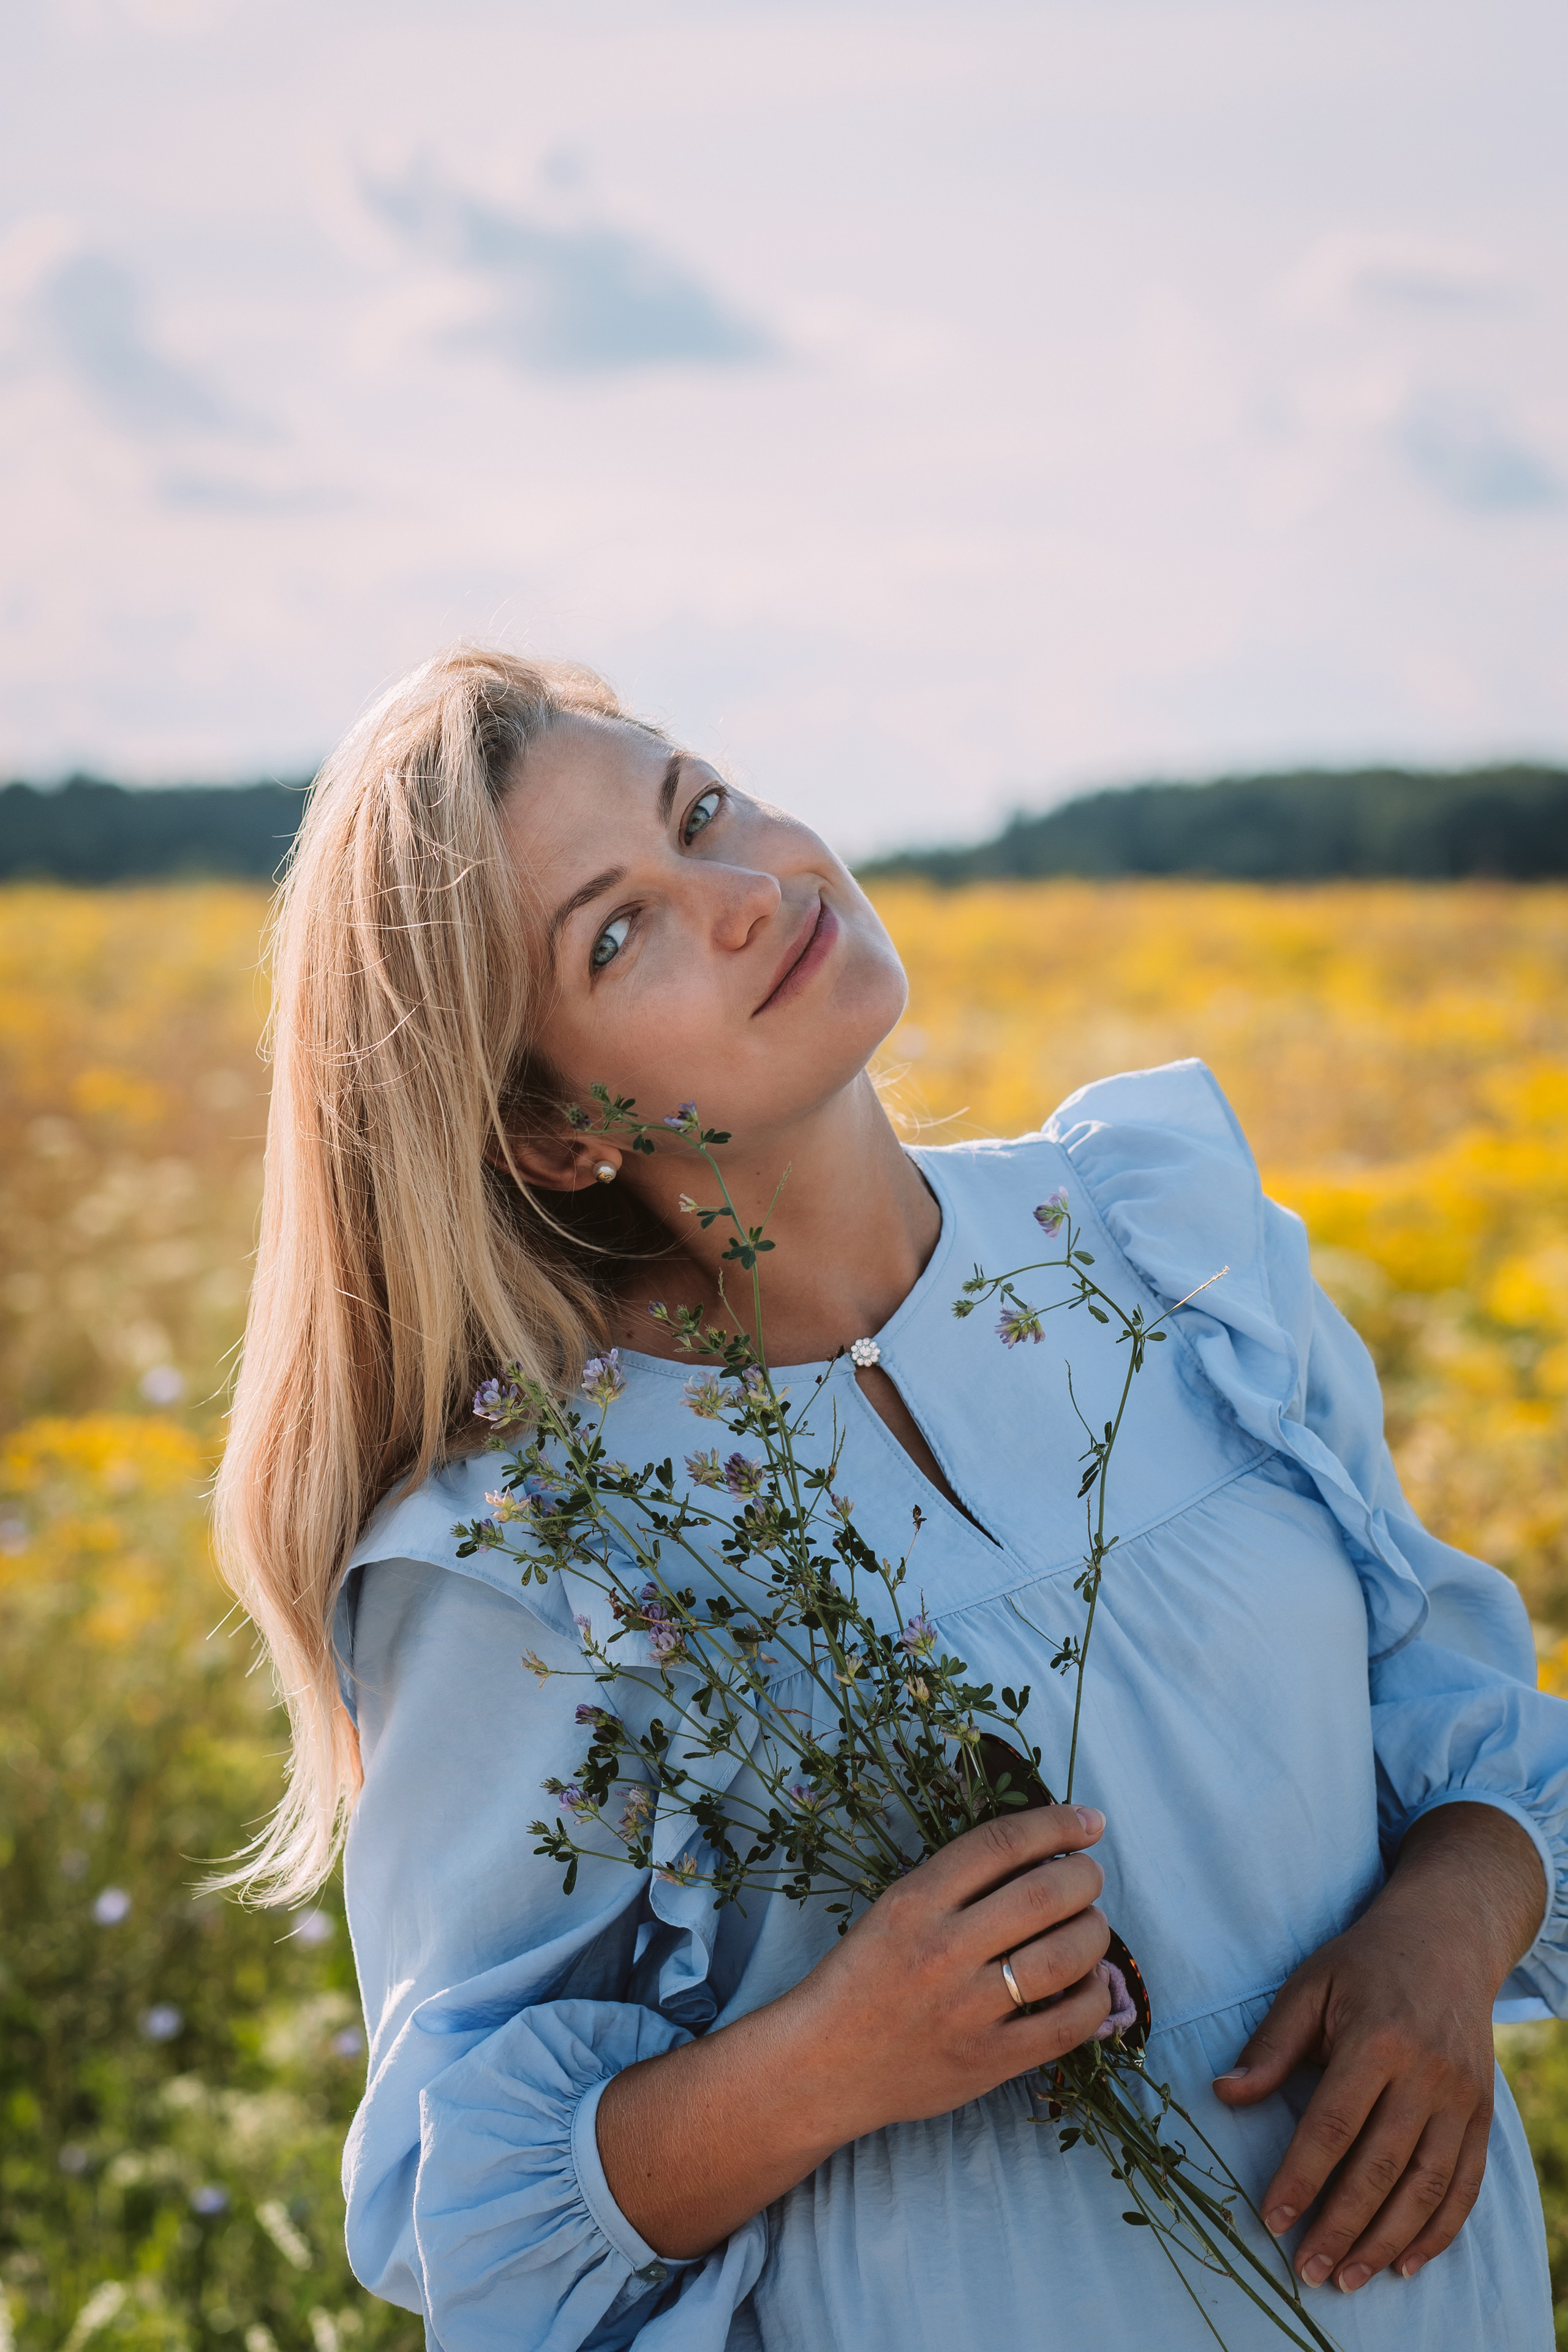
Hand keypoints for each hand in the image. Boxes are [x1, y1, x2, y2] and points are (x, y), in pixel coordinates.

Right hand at [796, 1798, 1114, 2132]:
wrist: (821, 2065)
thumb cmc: (860, 1978)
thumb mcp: (893, 1910)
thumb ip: (956, 1884)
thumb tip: (1042, 1856)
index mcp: (915, 1901)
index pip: (1001, 1844)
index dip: (1056, 1824)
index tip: (1089, 1822)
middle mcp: (943, 1950)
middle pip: (1042, 1896)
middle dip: (1084, 1877)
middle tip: (1089, 1877)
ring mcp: (967, 2009)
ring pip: (1062, 1958)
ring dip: (1093, 1933)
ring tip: (1090, 1925)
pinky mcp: (987, 2061)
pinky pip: (1065, 2027)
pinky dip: (1094, 1999)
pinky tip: (1094, 1983)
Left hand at [1213, 1802, 1545, 2296]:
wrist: (1447, 1938)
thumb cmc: (1364, 1962)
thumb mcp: (1309, 1985)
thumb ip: (1271, 2046)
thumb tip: (1223, 2094)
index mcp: (1377, 2040)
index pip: (1334, 2126)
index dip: (1302, 2178)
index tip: (1272, 2221)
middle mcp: (1427, 2075)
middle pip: (1382, 2167)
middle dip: (1342, 2226)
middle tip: (1307, 2271)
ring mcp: (1462, 2098)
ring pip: (1426, 2186)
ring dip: (1387, 2241)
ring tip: (1348, 2278)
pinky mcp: (1482, 2113)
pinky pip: (1464, 2184)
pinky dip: (1438, 2230)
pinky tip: (1406, 2262)